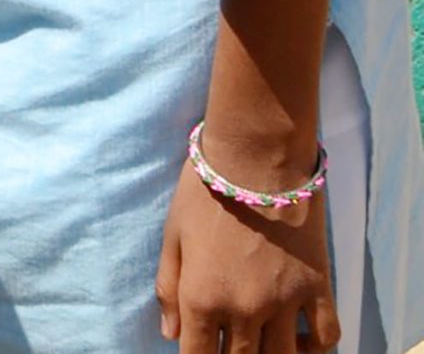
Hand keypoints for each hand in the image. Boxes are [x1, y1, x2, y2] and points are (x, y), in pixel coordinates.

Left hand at [156, 153, 337, 350]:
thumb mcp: (172, 235)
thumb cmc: (204, 191)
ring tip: (260, 342)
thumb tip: (171, 334)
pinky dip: (313, 348)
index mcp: (202, 297)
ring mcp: (285, 302)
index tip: (200, 350)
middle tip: (229, 341)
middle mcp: (244, 309)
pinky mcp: (318, 289)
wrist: (255, 159)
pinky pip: (325, 339)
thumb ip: (168, 288)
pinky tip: (297, 338)